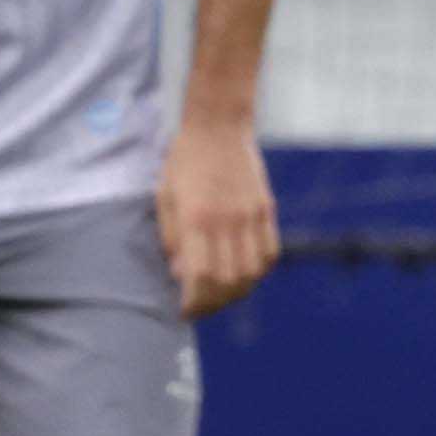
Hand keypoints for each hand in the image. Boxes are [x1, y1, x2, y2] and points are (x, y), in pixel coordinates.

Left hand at [157, 112, 279, 316]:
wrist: (218, 125)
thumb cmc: (184, 160)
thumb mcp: (165, 197)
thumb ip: (172, 238)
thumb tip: (180, 275)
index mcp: (196, 219)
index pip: (200, 277)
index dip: (194, 302)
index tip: (185, 310)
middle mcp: (227, 221)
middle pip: (229, 282)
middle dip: (214, 303)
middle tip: (201, 306)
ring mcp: (251, 216)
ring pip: (252, 273)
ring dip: (237, 291)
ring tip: (221, 293)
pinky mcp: (266, 209)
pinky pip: (269, 253)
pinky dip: (258, 271)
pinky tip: (243, 272)